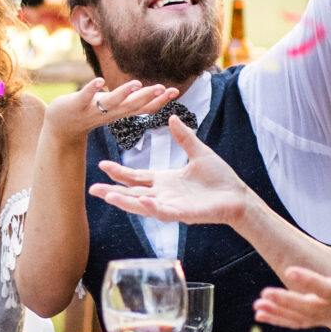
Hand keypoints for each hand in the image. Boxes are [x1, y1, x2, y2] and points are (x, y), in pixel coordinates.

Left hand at [45, 77, 180, 141]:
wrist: (62, 127)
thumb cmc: (91, 113)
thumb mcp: (115, 108)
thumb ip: (132, 101)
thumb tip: (155, 92)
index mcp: (119, 112)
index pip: (143, 108)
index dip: (159, 101)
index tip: (174, 91)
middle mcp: (110, 113)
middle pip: (132, 105)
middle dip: (148, 97)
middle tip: (165, 88)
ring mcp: (93, 110)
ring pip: (112, 102)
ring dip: (124, 93)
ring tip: (137, 83)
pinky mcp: (77, 104)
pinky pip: (85, 96)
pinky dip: (92, 89)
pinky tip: (100, 80)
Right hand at [89, 117, 260, 227]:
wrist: (238, 196)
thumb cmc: (220, 178)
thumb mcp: (199, 152)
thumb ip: (184, 137)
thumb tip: (172, 117)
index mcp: (165, 181)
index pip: (137, 177)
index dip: (119, 173)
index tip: (102, 165)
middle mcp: (164, 195)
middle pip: (132, 194)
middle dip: (112, 191)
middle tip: (92, 189)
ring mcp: (172, 206)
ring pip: (142, 205)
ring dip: (125, 201)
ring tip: (107, 196)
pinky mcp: (183, 214)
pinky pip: (163, 212)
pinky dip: (150, 207)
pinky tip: (140, 200)